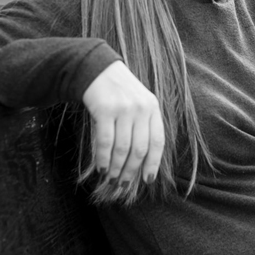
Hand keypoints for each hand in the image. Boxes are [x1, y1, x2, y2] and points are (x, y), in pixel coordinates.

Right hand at [82, 61, 164, 186]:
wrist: (97, 69)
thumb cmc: (119, 93)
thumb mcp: (138, 104)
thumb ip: (142, 127)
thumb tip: (141, 164)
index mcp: (153, 108)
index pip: (157, 141)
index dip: (153, 163)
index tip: (147, 180)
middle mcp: (141, 108)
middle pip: (139, 149)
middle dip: (131, 171)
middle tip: (122, 185)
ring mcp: (123, 108)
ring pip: (122, 149)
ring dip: (116, 169)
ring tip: (111, 180)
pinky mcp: (105, 109)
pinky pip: (105, 141)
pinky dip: (103, 159)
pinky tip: (101, 168)